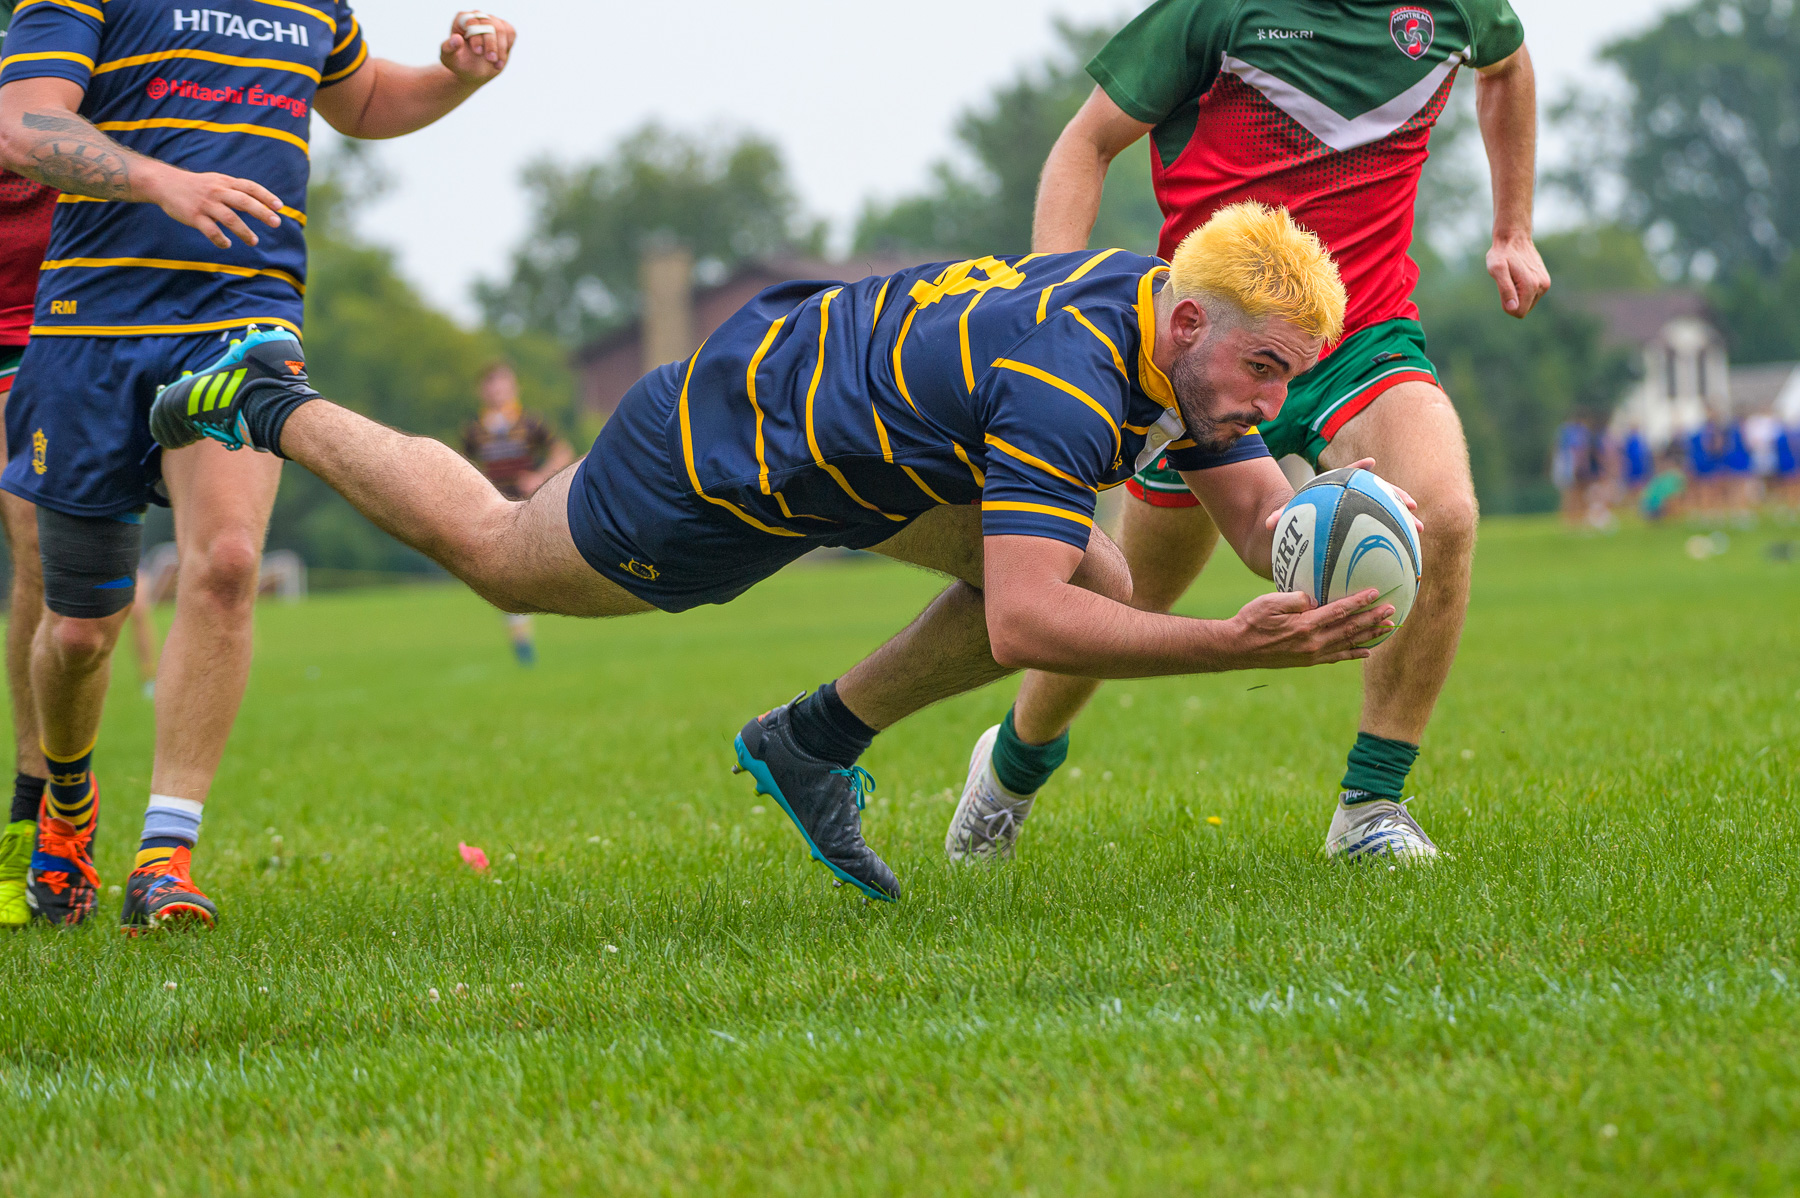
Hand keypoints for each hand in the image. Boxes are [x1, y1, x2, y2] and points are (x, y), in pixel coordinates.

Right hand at [143, 164, 281, 248]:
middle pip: (243, 201)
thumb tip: (261, 205)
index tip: (280, 207)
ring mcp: (205, 204)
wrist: (165, 184)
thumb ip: (237, 192)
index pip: (250, 187)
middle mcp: (217, 191)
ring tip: (254, 242)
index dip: (266, 196)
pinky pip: (211, 231)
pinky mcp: (194, 216)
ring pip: (229, 218)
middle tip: (276, 223)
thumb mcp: (217, 182)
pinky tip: (227, 244)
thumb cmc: (197, 186)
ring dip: (244, 231)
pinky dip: (221, 239)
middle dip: (261, 212)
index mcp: (225, 182)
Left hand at [441, 10, 515, 83]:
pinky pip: (510, 32)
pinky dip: (507, 47)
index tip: (478, 52)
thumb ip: (449, 48)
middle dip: (491, 43)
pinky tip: (500, 60)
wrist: (474, 72)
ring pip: (501, 29)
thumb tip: (456, 39)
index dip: (476, 36)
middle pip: (488, 24)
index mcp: (461, 20)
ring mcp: (491, 21)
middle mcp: (477, 17)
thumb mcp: (450, 59)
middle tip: (491, 60)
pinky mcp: (504, 28)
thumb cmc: (460, 63)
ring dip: (500, 48)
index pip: (471, 21)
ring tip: (496, 64)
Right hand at [1225, 589, 1393, 668]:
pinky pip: (1337, 657)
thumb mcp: (1269, 602)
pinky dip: (1354, 654)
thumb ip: (1294, 599)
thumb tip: (1313, 598)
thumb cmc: (1251, 620)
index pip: (1339, 611)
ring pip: (1348, 643)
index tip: (1376, 593)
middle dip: (1372, 618)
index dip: (1359, 602)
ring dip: (1369, 634)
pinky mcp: (1308, 661)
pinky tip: (1367, 651)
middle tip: (1392, 610)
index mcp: (1305, 625)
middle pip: (1350, 628)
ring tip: (1388, 627)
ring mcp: (1312, 654)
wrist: (1237, 648)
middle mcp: (1313, 642)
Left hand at [1262, 458, 1423, 537]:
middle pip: (1379, 492)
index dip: (1358, 469)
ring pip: (1388, 511)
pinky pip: (1385, 530)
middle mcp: (1355, 497)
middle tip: (1410, 505)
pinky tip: (1409, 551)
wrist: (1304, 526)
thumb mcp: (1288, 516)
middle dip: (1395, 496)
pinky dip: (1396, 538)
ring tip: (1419, 528)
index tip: (1370, 464)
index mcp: (1336, 488)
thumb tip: (1269, 523)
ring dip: (1404, 519)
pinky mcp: (1367, 526)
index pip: (1349, 474)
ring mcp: (1364, 510)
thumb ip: (1281, 517)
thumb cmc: (1296, 519)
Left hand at [1486, 233, 1550, 318]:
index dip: (1507, 305)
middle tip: (1507, 281)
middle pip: (1523, 309)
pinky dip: (1522, 290)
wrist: (1514, 238)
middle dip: (1512, 300)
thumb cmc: (1502, 254)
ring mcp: (1545, 284)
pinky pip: (1531, 296)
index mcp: (1531, 286)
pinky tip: (1518, 276)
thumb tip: (1513, 308)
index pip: (1518, 312)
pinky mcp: (1545, 281)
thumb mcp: (1497, 270)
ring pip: (1527, 303)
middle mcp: (1542, 286)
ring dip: (1517, 294)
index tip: (1503, 289)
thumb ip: (1505, 290)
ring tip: (1513, 277)